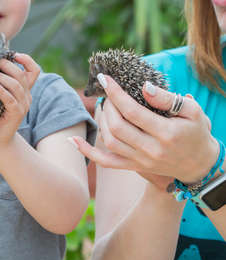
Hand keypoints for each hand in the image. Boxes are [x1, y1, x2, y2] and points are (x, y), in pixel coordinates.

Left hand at [0, 53, 39, 148]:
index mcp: (24, 90)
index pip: (34, 70)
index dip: (26, 59)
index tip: (11, 53)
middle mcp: (27, 96)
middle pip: (21, 73)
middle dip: (5, 64)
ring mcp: (23, 105)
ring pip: (15, 84)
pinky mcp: (16, 113)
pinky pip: (9, 98)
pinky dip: (0, 89)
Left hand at [71, 74, 218, 185]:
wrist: (199, 164)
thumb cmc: (196, 132)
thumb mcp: (192, 111)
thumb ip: (167, 99)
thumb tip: (144, 86)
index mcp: (166, 133)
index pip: (133, 111)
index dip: (116, 93)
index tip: (106, 78)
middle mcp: (151, 150)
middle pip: (117, 126)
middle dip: (108, 106)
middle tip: (109, 93)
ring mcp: (140, 161)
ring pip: (110, 142)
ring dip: (101, 121)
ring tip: (104, 106)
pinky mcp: (133, 167)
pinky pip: (106, 162)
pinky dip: (88, 152)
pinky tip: (74, 140)